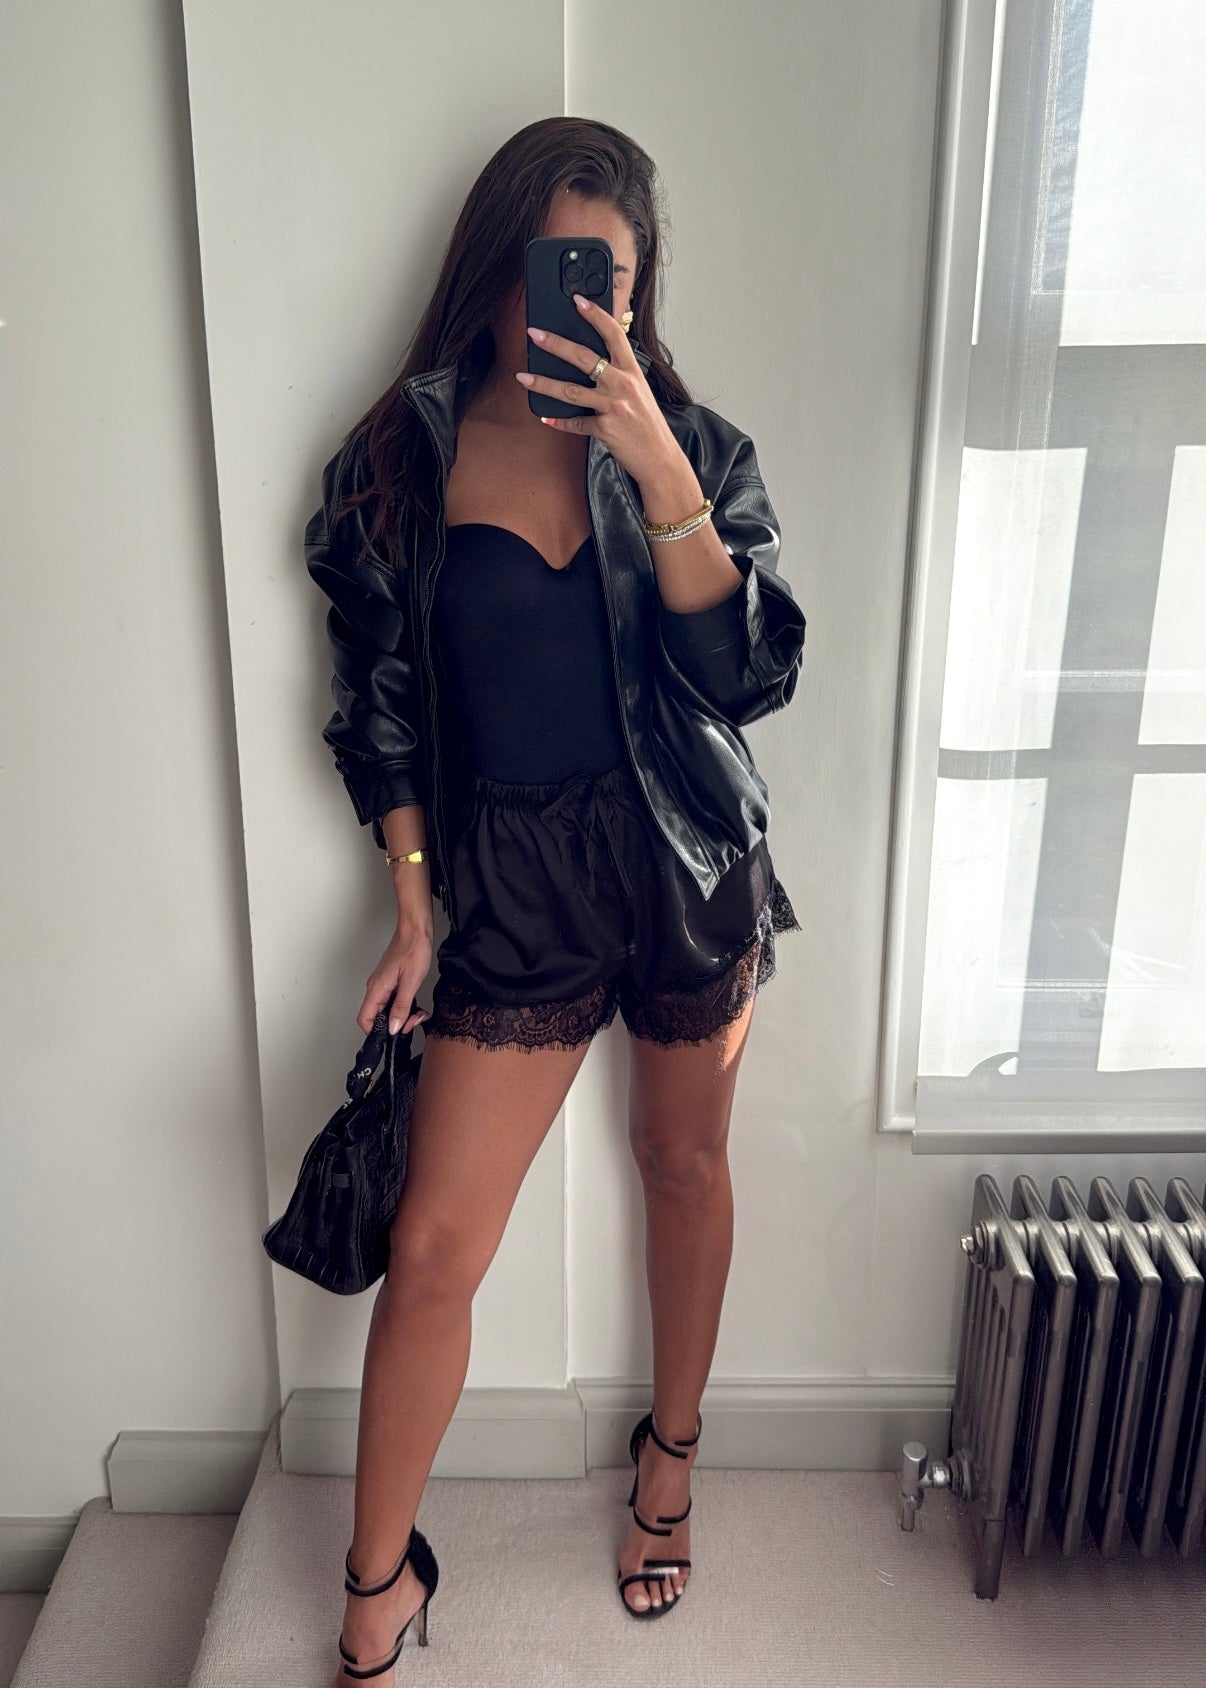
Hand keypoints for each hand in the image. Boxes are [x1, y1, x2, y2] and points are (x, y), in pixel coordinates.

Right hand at [359, 918, 432, 1036]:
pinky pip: (393, 1000)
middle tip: (413, 1021)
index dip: (376, 1032)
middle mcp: (376, 987)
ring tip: (418, 1013)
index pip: (365, 1019)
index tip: (394, 1035)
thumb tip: (393, 1028)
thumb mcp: (411, 982)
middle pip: (377, 1017)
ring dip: (402, 1015)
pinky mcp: (390, 981)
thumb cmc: (413, 949)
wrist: (416, 929)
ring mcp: (382, 984)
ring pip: (386, 1009)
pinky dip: (405, 1006)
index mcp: (377, 989)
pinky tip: (416, 1004)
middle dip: (396, 1024)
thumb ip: (401, 1007)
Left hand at [516, 294, 684, 484]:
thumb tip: (592, 363)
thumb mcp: (639, 392)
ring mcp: (613, 406)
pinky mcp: (605, 429)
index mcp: (632, 371)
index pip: (614, 334)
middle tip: (534, 334)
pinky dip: (559, 421)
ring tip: (523, 377)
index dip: (595, 315)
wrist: (660, 458)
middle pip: (584, 357)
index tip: (578, 300)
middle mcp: (623, 384)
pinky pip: (576, 423)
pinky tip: (545, 417)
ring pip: (571, 391)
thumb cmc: (647, 424)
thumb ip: (619, 375)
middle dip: (555, 344)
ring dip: (543, 383)